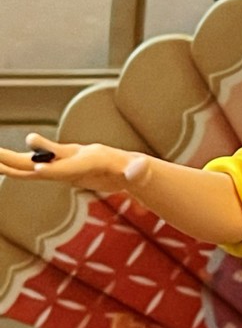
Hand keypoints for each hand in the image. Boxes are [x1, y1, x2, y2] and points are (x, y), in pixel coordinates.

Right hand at [0, 133, 147, 195]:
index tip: (37, 171)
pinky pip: (35, 172)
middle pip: (45, 157)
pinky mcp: (60, 170)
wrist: (126, 166)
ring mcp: (64, 161)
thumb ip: (138, 170)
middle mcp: (73, 155)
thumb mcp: (139, 171)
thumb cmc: (135, 169)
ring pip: (33, 163)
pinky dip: (18, 171)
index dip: (55, 169)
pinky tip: (2, 169)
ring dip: (12, 162)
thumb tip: (140, 168)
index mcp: (92, 157)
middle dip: (24, 157)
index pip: (71, 165)